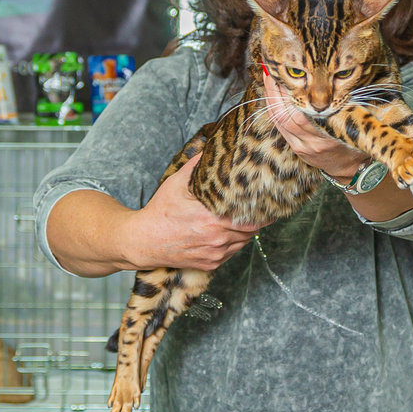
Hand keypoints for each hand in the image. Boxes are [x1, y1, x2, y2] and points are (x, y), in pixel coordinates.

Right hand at [124, 155, 265, 270]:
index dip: (263, 210)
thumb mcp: (177, 183)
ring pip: (243, 243)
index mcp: (212, 219)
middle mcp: (217, 239)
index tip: (269, 202)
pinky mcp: (210, 265)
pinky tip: (229, 232)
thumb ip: (196, 165)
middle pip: (251, 230)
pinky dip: (234, 243)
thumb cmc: (160, 211)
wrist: (143, 241)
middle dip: (257, 219)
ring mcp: (214, 254)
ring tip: (246, 218)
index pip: (252, 218)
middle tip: (262, 208)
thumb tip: (211, 146)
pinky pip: (231, 253)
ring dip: (246, 231)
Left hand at [262, 71, 368, 179]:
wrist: (349, 168)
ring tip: (268, 78)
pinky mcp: (296, 148)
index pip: (303, 113)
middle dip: (275, 92)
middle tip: (271, 71)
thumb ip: (343, 104)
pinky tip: (272, 95)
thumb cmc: (355, 140)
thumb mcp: (355, 122)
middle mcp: (312, 142)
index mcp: (329, 134)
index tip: (288, 75)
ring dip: (271, 98)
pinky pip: (279, 126)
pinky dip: (274, 108)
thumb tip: (332, 79)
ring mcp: (302, 146)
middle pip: (285, 115)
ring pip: (279, 120)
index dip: (291, 94)